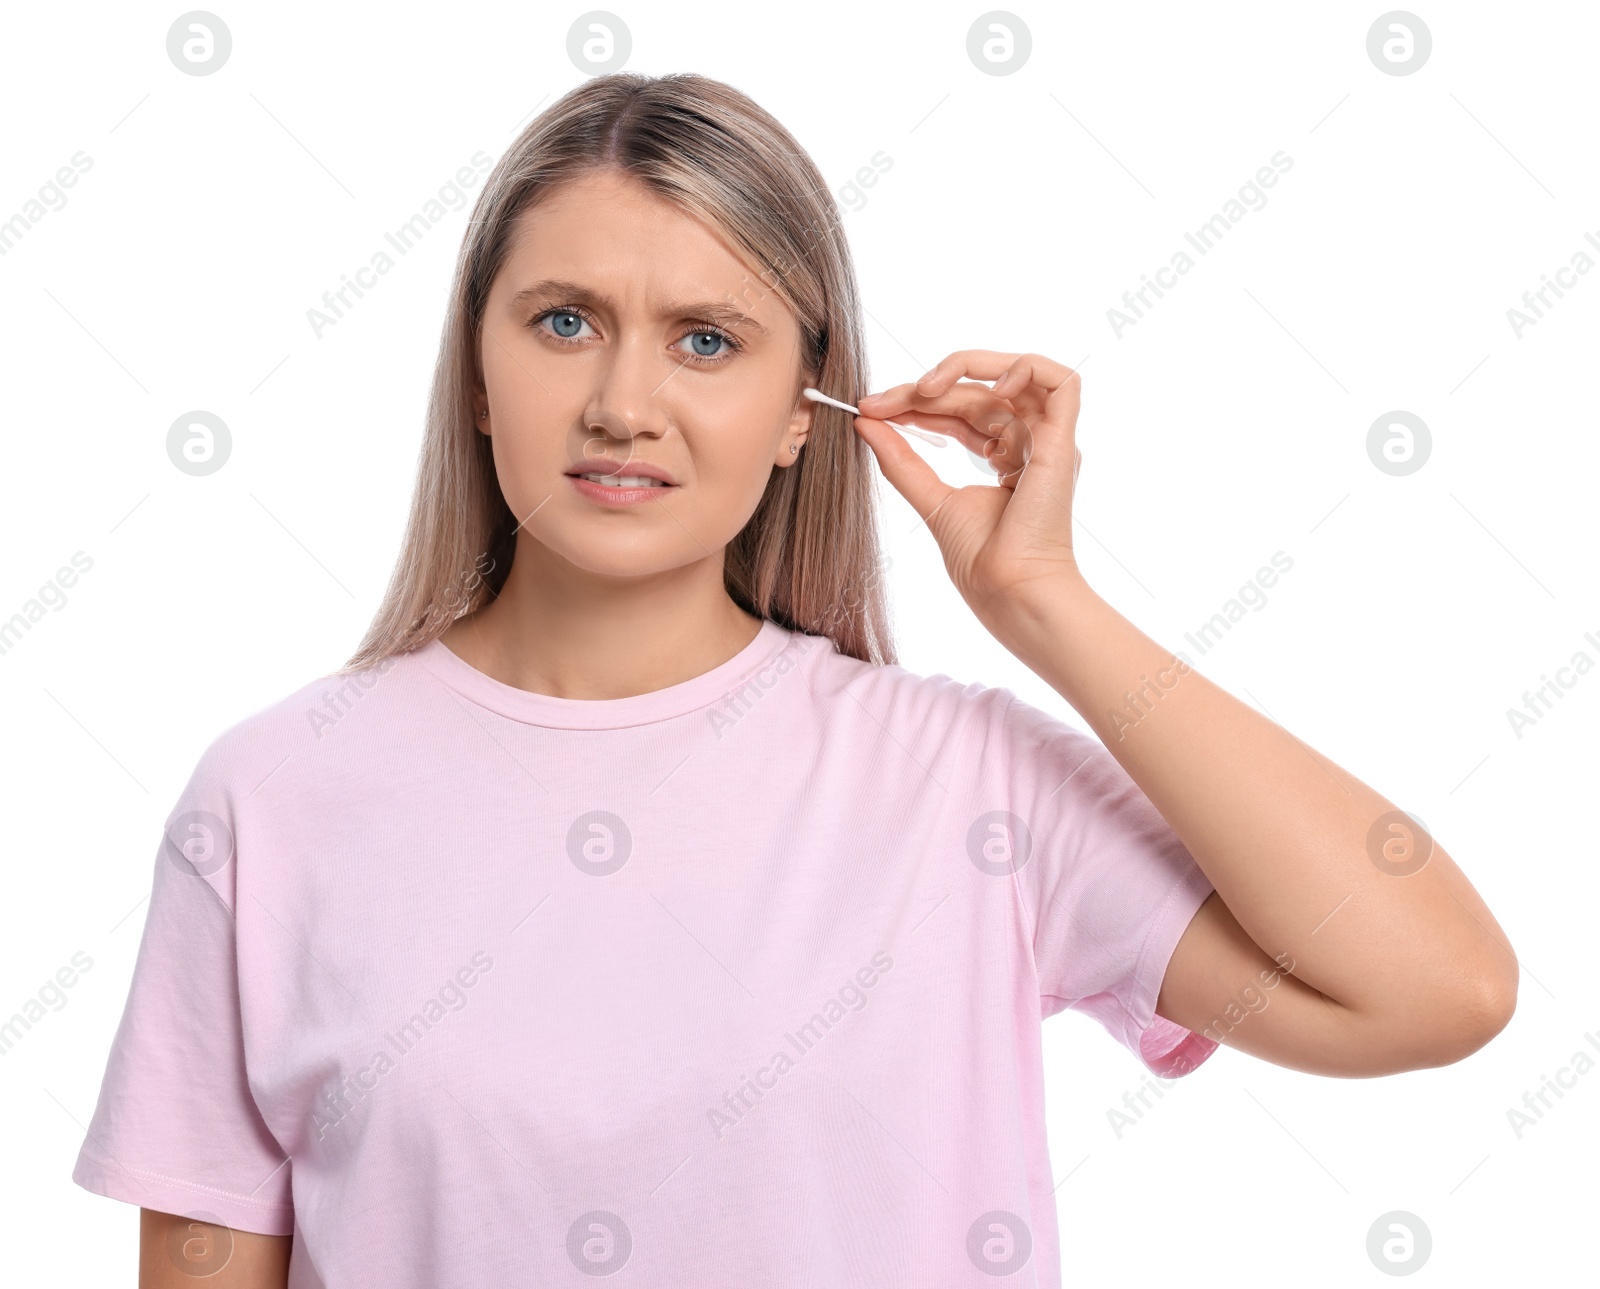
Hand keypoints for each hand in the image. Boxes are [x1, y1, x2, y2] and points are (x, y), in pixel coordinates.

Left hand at [854, 349, 1085, 632]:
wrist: (1007, 588)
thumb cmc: (981, 560)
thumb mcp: (929, 499)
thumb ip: (901, 460)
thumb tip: (865, 422)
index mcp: (1007, 459)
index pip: (961, 412)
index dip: (917, 404)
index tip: (872, 410)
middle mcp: (1030, 445)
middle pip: (977, 394)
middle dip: (925, 391)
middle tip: (879, 403)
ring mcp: (1048, 441)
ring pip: (1013, 376)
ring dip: (965, 370)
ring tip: (924, 389)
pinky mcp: (1062, 441)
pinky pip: (1060, 381)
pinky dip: (1023, 369)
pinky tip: (987, 387)